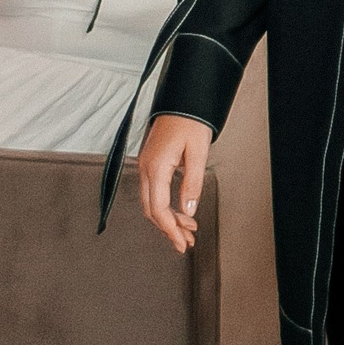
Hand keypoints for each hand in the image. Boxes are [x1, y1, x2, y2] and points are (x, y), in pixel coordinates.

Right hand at [139, 114, 211, 254]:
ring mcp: (145, 166)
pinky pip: (153, 192)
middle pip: (151, 210)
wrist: (182, 102)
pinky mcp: (149, 163)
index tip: (180, 242)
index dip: (170, 229)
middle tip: (185, 241)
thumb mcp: (198, 154)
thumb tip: (189, 210)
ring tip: (187, 229)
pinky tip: (179, 212)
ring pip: (151, 202)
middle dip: (168, 229)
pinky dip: (164, 206)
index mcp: (156, 167)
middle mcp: (146, 168)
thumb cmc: (190, 122)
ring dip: (167, 219)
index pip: (159, 209)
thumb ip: (192, 184)